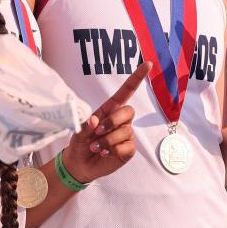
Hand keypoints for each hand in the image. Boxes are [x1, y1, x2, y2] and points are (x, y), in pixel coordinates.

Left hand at [60, 61, 151, 183]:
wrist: (79, 164)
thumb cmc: (80, 142)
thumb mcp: (77, 131)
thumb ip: (85, 125)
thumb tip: (94, 120)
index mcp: (109, 109)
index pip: (126, 91)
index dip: (137, 77)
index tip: (148, 64)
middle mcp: (120, 120)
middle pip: (129, 111)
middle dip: (112, 121)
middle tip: (97, 132)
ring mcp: (126, 135)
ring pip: (125, 131)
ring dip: (107, 140)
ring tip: (96, 147)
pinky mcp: (128, 150)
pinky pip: (126, 147)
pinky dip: (113, 150)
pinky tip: (105, 153)